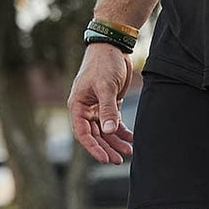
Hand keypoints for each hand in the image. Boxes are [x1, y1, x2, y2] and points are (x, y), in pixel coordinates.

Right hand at [67, 44, 135, 163]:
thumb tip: (109, 131)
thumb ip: (108, 109)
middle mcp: (85, 109)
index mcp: (77, 105)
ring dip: (115, 142)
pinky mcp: (109, 104)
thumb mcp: (105, 87)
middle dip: (107, 148)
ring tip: (128, 152)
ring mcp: (97, 108)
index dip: (93, 148)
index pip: (82, 133)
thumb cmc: (104, 64)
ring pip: (105, 131)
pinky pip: (114, 123)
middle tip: (119, 160)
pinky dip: (122, 132)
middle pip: (95, 135)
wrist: (113, 47)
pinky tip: (131, 139)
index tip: (105, 159)